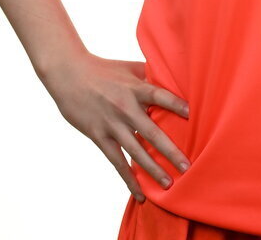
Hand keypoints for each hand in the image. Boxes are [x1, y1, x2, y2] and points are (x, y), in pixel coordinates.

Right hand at [40, 52, 190, 201]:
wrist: (70, 75)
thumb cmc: (104, 69)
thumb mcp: (129, 67)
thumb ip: (150, 76)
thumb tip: (176, 79)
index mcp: (135, 88)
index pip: (159, 96)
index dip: (175, 104)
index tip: (190, 114)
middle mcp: (125, 108)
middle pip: (151, 132)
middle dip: (170, 151)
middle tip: (187, 167)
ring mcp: (112, 124)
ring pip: (135, 152)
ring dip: (152, 169)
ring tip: (168, 184)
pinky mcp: (99, 136)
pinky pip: (116, 161)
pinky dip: (128, 178)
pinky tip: (139, 193)